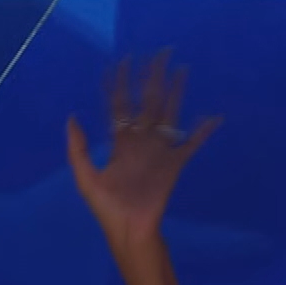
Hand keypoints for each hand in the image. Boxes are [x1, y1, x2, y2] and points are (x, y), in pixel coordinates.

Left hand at [66, 50, 219, 250]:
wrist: (128, 229)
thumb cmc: (106, 208)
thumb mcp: (86, 178)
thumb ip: (78, 149)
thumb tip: (71, 118)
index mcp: (120, 144)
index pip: (119, 107)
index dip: (119, 86)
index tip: (122, 63)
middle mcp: (141, 142)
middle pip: (147, 103)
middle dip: (151, 79)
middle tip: (159, 54)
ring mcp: (160, 151)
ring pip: (170, 114)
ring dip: (176, 93)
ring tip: (182, 70)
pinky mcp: (176, 164)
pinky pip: (192, 144)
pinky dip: (203, 131)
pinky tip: (214, 117)